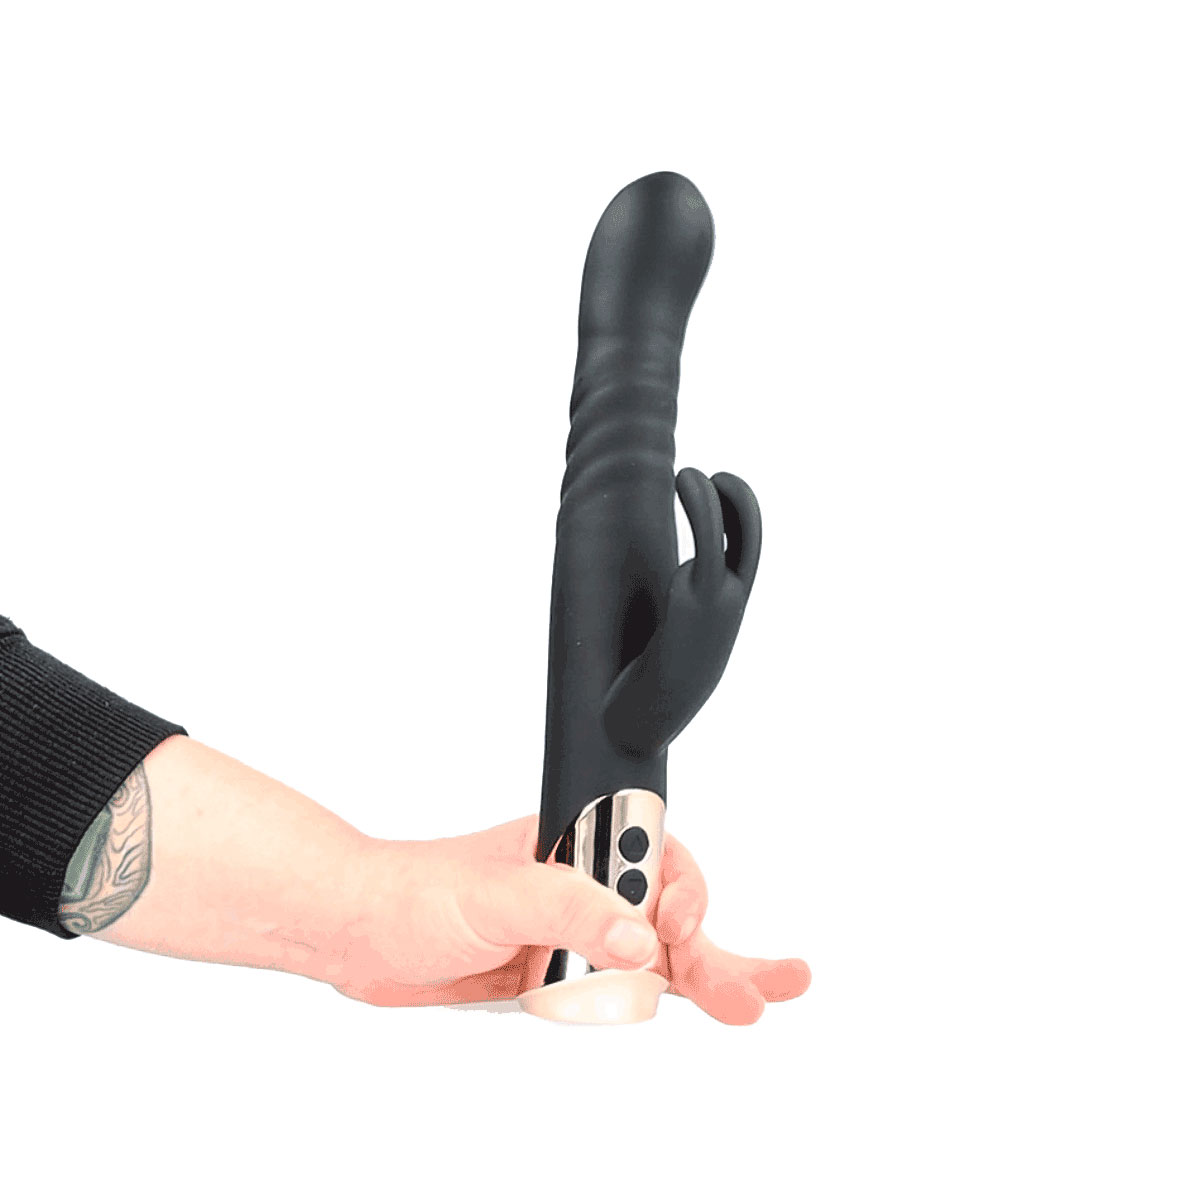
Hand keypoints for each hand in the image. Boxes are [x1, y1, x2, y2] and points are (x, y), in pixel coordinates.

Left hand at [320, 814, 810, 1024]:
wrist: (355, 935)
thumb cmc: (413, 892)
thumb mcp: (495, 895)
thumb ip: (567, 910)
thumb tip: (637, 937)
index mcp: (572, 845)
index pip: (653, 860)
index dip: (683, 895)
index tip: (680, 931)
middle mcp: (579, 887)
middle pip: (667, 916)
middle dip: (716, 951)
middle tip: (763, 990)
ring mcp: (570, 935)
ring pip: (653, 958)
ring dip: (706, 979)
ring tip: (753, 1003)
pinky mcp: (554, 975)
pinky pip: (615, 991)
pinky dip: (653, 1002)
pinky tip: (697, 1006)